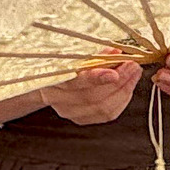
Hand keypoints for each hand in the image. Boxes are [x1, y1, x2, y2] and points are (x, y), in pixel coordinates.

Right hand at [0, 61, 137, 126]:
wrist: (36, 80)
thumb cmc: (56, 61)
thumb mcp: (68, 51)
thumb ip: (91, 53)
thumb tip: (114, 51)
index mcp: (51, 78)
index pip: (74, 82)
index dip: (95, 78)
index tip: (113, 70)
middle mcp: (58, 99)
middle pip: (93, 97)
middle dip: (119, 80)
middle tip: (133, 64)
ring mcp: (68, 111)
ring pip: (102, 108)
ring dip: (123, 90)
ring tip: (132, 73)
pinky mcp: (79, 118)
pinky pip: (106, 115)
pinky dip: (120, 101)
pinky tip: (126, 88)